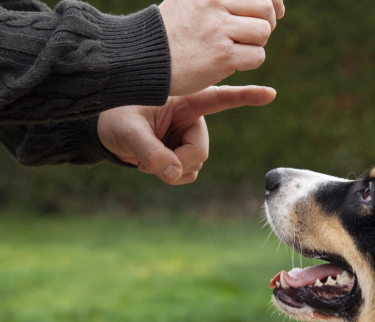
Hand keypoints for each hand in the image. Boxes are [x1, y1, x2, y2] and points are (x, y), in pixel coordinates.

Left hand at [98, 85, 276, 183]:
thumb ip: (150, 153)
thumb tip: (174, 174)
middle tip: (150, 164)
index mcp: (184, 100)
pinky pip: (187, 173)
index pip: (219, 98)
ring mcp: (187, 137)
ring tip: (145, 159)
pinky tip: (151, 165)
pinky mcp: (181, 153)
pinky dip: (170, 175)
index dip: (245, 96)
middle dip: (179, 163)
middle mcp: (191, 118)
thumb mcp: (127, 132)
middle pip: (200, 151)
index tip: (271, 94)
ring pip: (195, 165)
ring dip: (172, 170)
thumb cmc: (114, 119)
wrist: (103, 133)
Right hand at [158, 0, 285, 95]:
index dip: (273, 1)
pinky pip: (257, 56)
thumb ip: (221, 0)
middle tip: (253, 34)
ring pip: (263, 32)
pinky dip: (249, 61)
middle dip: (267, 23)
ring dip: (256, 43)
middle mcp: (214, 3)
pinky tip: (230, 62)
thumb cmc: (171, 29)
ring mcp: (217, 29)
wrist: (144, 56)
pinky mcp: (221, 56)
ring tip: (237, 47)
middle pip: (265, 8)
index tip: (276, 11)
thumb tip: (272, 3)